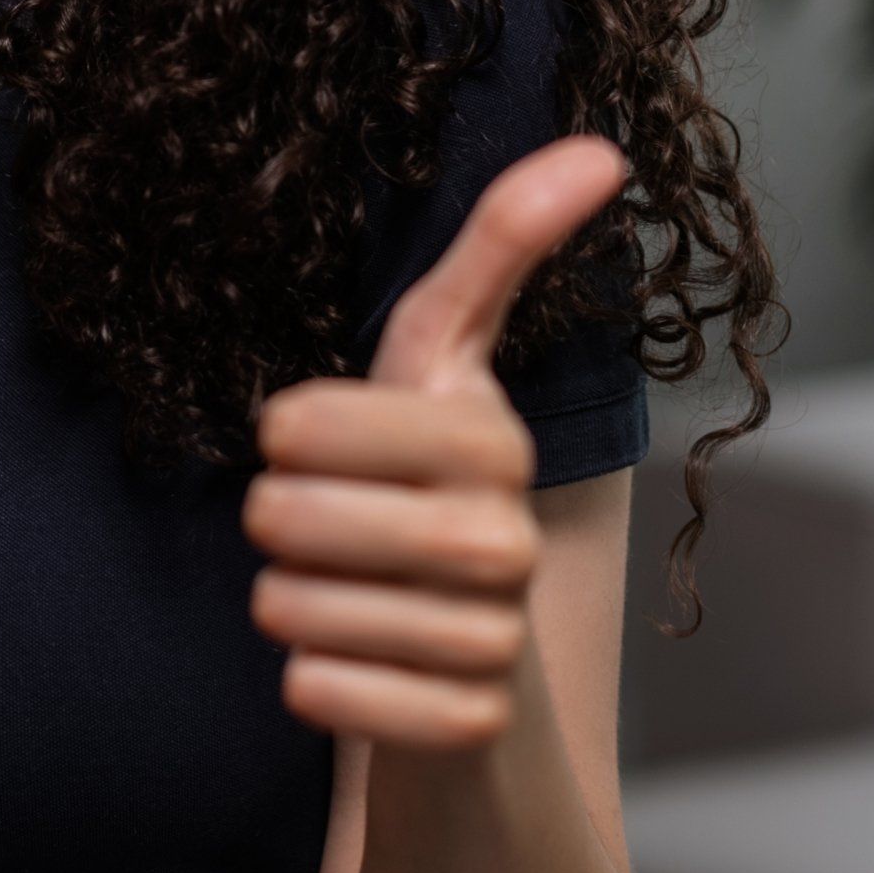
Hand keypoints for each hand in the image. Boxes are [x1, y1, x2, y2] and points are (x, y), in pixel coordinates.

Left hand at [242, 135, 627, 750]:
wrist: (469, 667)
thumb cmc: (426, 484)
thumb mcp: (442, 356)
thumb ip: (500, 245)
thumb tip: (605, 146)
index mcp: (491, 437)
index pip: (304, 422)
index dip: (281, 435)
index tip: (306, 443)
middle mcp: (505, 537)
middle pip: (289, 517)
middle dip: (268, 523)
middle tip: (299, 530)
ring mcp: (493, 638)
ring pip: (298, 610)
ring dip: (283, 603)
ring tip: (321, 595)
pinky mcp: (466, 726)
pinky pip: (326, 695)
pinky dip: (310, 685)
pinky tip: (338, 668)